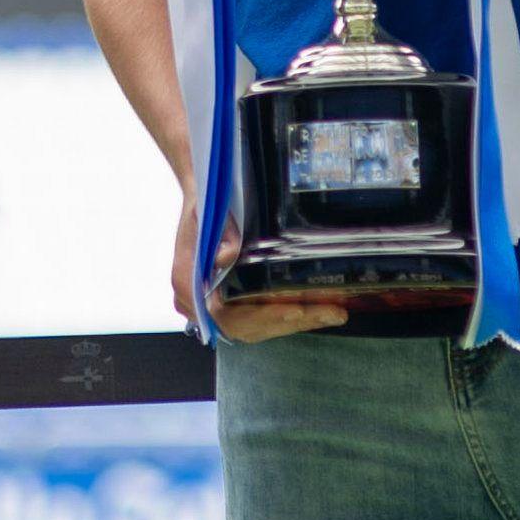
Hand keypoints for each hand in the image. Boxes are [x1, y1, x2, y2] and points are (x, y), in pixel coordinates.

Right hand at [175, 207, 344, 343]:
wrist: (200, 192)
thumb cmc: (202, 202)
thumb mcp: (207, 209)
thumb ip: (219, 234)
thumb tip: (227, 256)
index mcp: (187, 280)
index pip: (222, 315)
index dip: (259, 316)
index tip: (293, 310)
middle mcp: (198, 301)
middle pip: (246, 326)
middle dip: (291, 321)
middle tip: (329, 312)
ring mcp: (214, 305)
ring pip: (257, 327)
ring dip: (296, 322)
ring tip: (332, 313)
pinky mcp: (230, 302)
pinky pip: (259, 318)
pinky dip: (288, 315)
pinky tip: (316, 309)